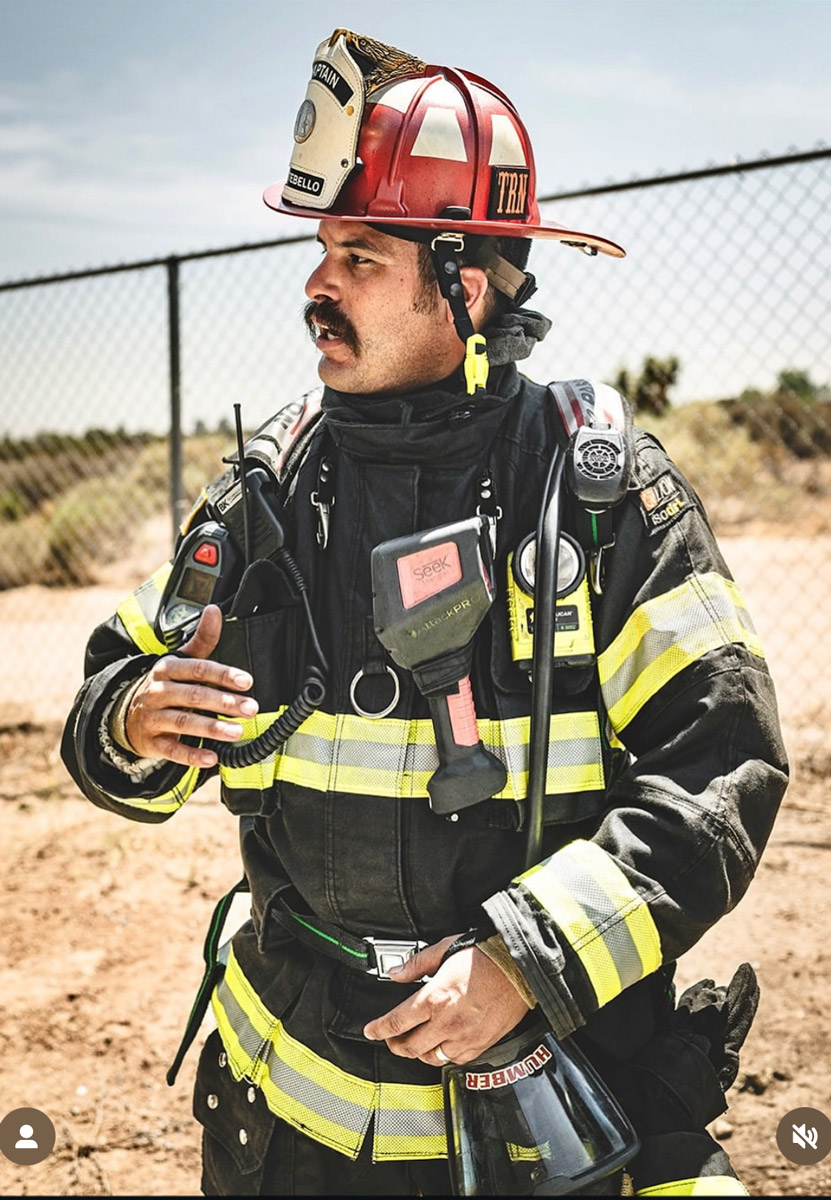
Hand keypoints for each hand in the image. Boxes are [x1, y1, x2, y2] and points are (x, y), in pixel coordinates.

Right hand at [124, 604, 257, 766]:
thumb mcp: (179, 660)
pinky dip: (192, 755)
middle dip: (224, 702)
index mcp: (166, 669)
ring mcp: (152, 718)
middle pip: (193, 695)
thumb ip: (201, 640)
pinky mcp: (150, 742)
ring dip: (212, 728)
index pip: (197, 669)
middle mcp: (157, 692)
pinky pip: (172, 750)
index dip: (222, 675)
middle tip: (251, 708)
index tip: (247, 681)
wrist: (124, 714)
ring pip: (184, 722)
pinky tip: (212, 758)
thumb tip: (214, 609)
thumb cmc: (164, 685)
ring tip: (238, 732)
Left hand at [363, 935, 528, 1066]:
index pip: (396, 1023)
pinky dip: (444, 1056)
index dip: (378, 1030)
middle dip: (395, 1045)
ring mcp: (465, 1037)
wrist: (520, 967)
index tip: (371, 1031)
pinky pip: (455, 1060)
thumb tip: (396, 973)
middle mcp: (447, 1022)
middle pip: (410, 1047)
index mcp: (435, 998)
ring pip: (431, 1057)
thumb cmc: (485, 956)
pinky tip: (442, 1045)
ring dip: (419, 1052)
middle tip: (391, 1039)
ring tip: (416, 1043)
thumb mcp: (444, 949)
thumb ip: (416, 964)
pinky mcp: (481, 1044)